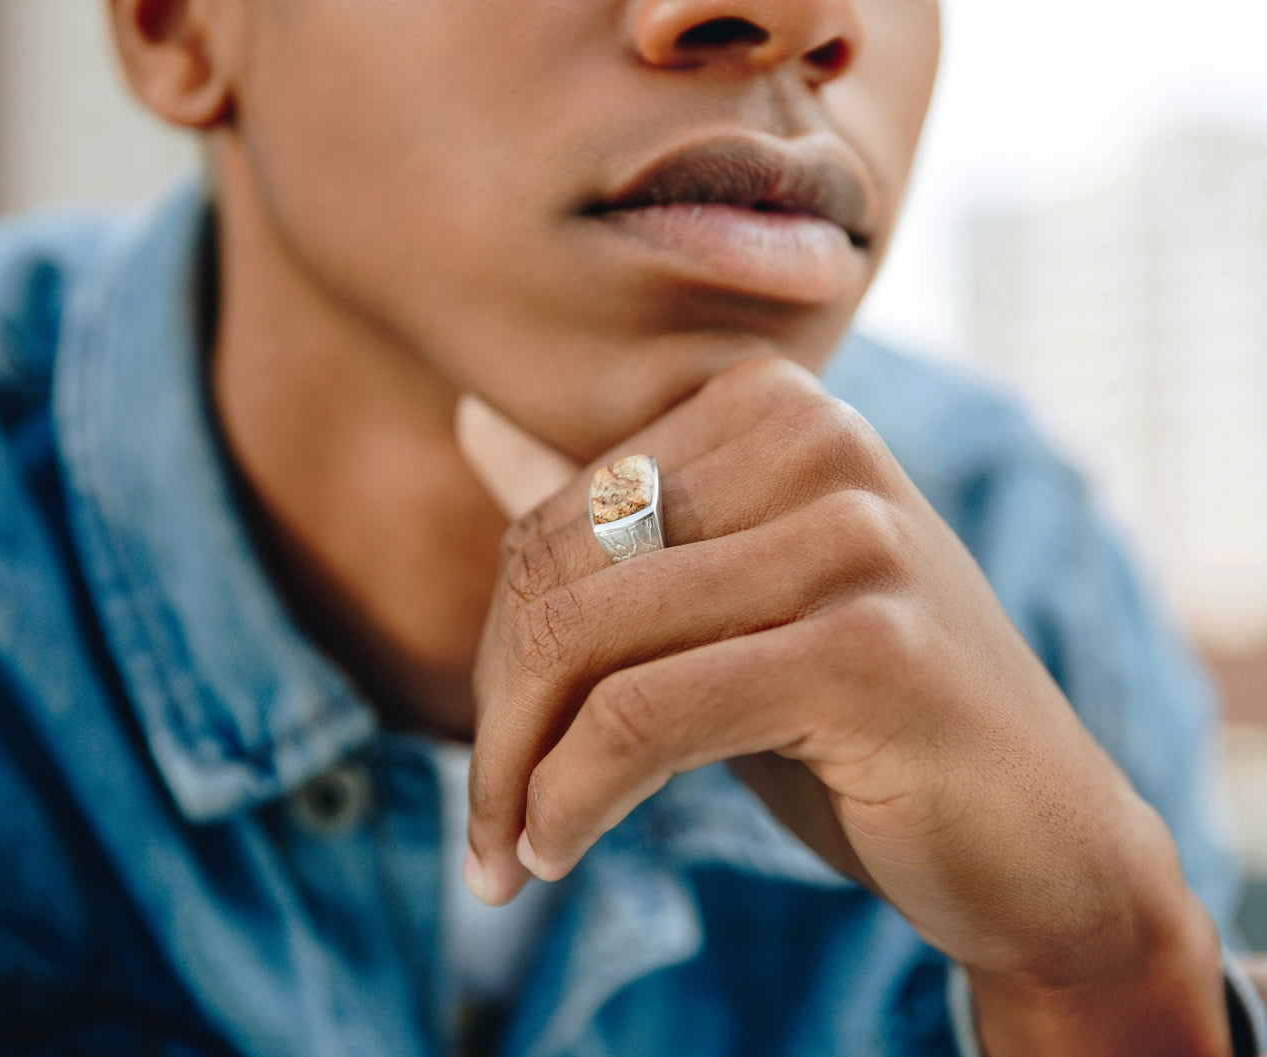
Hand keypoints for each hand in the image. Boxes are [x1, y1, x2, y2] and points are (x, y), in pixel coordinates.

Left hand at [457, 357, 1229, 1054]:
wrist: (1043, 839)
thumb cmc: (863, 718)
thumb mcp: (725, 606)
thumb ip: (612, 516)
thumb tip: (477, 420)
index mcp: (776, 407)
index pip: (557, 510)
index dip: (499, 643)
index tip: (498, 744)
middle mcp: (819, 441)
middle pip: (559, 568)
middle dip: (498, 712)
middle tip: (486, 818)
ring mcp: (854, 539)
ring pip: (585, 639)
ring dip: (517, 769)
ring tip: (506, 852)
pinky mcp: (868, 650)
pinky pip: (642, 718)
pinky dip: (572, 798)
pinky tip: (554, 852)